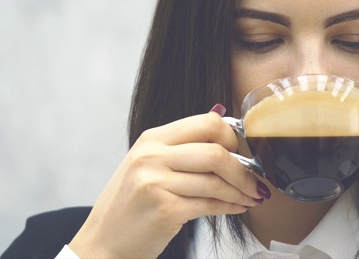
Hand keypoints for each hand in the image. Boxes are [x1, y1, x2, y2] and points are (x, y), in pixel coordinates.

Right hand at [68, 105, 268, 257]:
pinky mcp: (165, 209)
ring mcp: (156, 182)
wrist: (103, 241)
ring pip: (217, 181)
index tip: (241, 152)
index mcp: (151, 139)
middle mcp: (152, 156)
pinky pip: (211, 205)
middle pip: (216, 151)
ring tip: (252, 197)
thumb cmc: (129, 205)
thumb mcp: (147, 164)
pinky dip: (231, 207)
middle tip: (254, 180)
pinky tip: (237, 207)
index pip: (206, 122)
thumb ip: (181, 145)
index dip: (231, 137)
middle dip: (244, 169)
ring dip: (242, 191)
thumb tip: (220, 116)